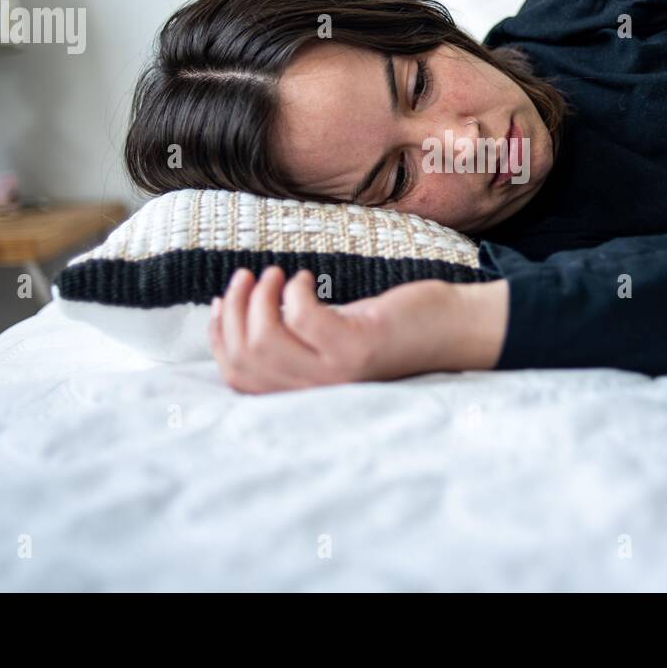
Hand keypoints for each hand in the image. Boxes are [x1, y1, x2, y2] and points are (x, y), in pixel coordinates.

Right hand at [209, 266, 508, 393]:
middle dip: (235, 311)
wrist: (446, 329)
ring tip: (276, 274)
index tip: (221, 303)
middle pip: (245, 358)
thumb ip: (286, 337)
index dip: (220, 339)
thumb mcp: (326, 338)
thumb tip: (233, 310)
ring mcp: (336, 373)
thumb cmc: (384, 329)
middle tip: (248, 277)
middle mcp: (316, 392)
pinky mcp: (356, 348)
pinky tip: (307, 279)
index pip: (239, 378)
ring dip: (260, 298)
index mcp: (303, 393)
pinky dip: (295, 290)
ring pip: (264, 340)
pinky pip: (301, 318)